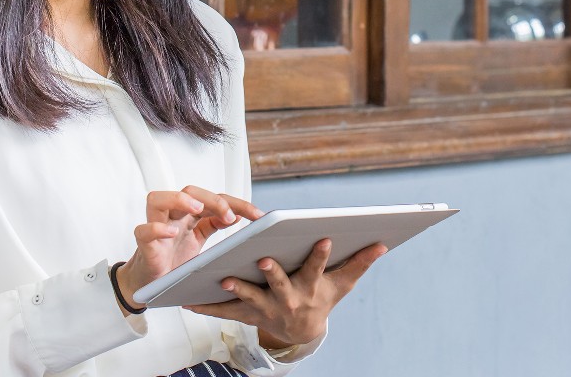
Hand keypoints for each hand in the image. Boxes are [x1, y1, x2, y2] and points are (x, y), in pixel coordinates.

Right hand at [115, 186, 263, 313]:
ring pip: (158, 199)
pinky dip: (156, 229)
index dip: (236, 203)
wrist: (149, 284)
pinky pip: (144, 231)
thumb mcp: (199, 241)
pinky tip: (170, 232)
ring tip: (198, 209)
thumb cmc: (173, 260)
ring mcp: (156, 227)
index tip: (258, 215)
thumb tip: (237, 214)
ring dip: (180, 200)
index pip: (213, 199)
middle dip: (212, 199)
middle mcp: (172, 216)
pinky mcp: (144, 245)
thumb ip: (214, 225)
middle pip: (189, 191)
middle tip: (229, 215)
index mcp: (188, 215)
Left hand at [185, 239, 387, 347]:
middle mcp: (287, 299)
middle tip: (264, 257)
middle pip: (279, 284)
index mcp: (310, 288)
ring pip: (248, 298)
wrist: (301, 332)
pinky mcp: (246, 314)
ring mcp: (265, 308)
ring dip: (236, 289)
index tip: (324, 238)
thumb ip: (360, 263)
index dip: (320, 255)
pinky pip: (224, 312)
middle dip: (272, 272)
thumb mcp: (342, 285)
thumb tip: (382, 242)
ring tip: (222, 278)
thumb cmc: (322, 299)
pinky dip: (206, 306)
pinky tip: (189, 299)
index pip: (317, 268)